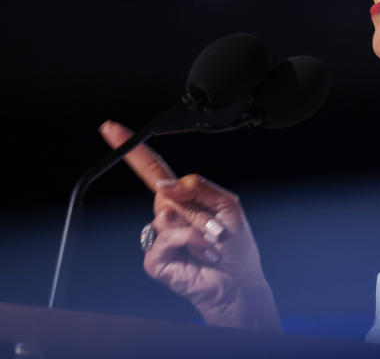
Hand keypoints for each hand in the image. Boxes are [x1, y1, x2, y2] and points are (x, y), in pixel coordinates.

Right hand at [99, 120, 281, 330]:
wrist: (236, 281)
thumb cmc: (233, 245)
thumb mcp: (227, 204)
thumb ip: (198, 187)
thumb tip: (165, 184)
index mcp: (183, 198)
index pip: (154, 170)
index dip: (134, 150)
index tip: (113, 130)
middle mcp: (167, 214)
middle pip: (164, 191)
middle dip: (194, 205)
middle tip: (214, 226)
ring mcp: (158, 235)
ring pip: (168, 214)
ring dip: (199, 227)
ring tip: (211, 243)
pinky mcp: (154, 257)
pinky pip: (167, 237)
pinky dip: (190, 242)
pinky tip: (201, 253)